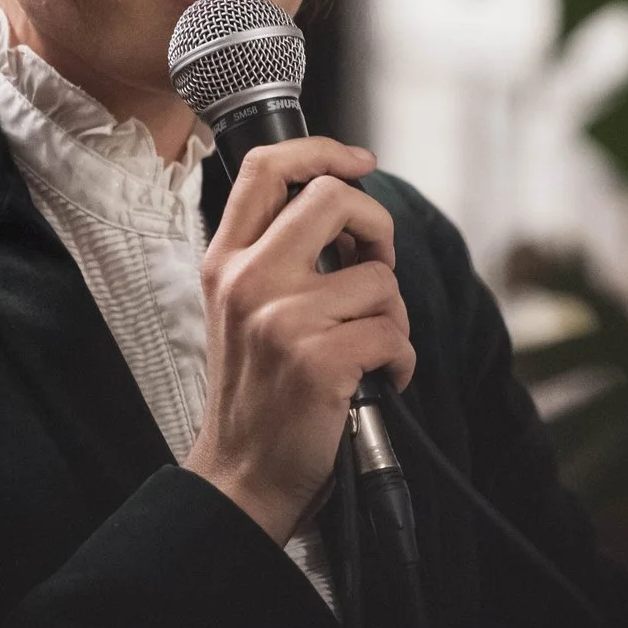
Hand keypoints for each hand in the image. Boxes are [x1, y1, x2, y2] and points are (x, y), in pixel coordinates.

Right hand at [187, 138, 414, 544]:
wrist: (242, 477)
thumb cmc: (257, 395)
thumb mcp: (241, 311)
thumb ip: (277, 257)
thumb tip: (348, 208)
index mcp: (225, 262)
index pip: (266, 168)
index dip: (322, 150)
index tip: (360, 162)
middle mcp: (248, 280)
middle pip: (333, 198)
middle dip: (377, 227)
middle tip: (376, 266)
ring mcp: (283, 318)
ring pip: (378, 280)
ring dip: (391, 317)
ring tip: (367, 351)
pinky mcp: (321, 359)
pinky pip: (394, 333)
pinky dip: (401, 361)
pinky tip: (378, 380)